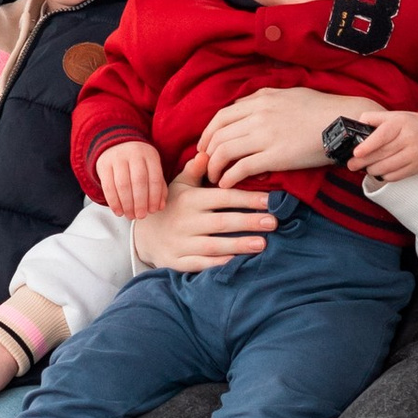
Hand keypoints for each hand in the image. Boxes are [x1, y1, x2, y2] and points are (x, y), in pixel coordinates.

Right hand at [95, 138, 169, 221]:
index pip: (154, 178)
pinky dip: (114, 202)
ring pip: (122, 184)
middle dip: (140, 202)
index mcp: (149, 155)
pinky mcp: (104, 165)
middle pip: (138, 181)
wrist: (115, 144)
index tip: (153, 210)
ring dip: (127, 204)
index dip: (154, 197)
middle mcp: (134, 154)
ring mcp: (117, 158)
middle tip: (140, 216)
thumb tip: (160, 206)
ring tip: (130, 215)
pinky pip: (108, 186)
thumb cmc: (137, 161)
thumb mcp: (151, 168)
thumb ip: (158, 186)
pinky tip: (118, 211)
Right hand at [132, 169, 278, 273]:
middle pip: (222, 222)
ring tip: (263, 244)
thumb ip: (195, 170)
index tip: (270, 200)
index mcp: (189, 200)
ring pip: (213, 245)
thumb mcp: (179, 185)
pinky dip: (218, 264)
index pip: (222, 198)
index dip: (247, 199)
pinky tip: (238, 262)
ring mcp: (180, 244)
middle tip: (274, 222)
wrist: (144, 234)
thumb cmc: (171, 205)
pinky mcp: (177, 262)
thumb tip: (207, 153)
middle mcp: (185, 222)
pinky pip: (200, 265)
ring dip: (239, 245)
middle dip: (249, 222)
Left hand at [192, 87, 360, 187]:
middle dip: (206, 152)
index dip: (208, 133)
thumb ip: (264, 99)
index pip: (221, 116)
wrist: (342, 121)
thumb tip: (246, 106)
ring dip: (213, 166)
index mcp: (260, 99)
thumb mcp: (288, 94)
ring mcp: (266, 135)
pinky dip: (228, 177)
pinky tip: (225, 184)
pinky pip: (241, 167)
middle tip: (204, 164)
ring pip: (224, 151)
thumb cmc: (320, 109)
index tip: (204, 145)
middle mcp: (258, 115)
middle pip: (218, 134)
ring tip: (213, 177)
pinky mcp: (275, 156)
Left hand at [348, 110, 417, 184]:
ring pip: (387, 167)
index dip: (368, 145)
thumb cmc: (411, 126)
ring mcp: (414, 155)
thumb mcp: (395, 116)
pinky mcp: (416, 168)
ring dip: (372, 170)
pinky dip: (384, 175)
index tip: (356, 152)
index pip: (383, 135)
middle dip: (363, 161)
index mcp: (401, 123)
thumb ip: (373, 118)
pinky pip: (395, 176)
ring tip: (365, 167)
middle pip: (382, 153)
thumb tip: (355, 127)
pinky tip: (380, 171)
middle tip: (351, 164)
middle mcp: (409, 139)